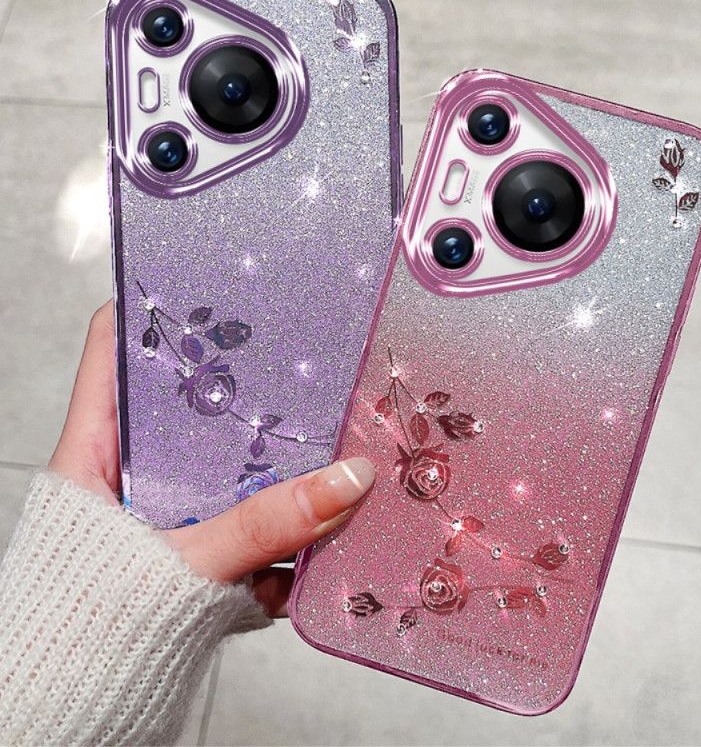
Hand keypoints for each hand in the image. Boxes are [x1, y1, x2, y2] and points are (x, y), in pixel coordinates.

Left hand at [49, 302, 374, 615]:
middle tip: (298, 370)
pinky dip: (277, 545)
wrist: (71, 711)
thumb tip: (345, 480)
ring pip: (230, 471)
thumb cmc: (80, 629)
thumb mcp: (180, 566)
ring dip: (276, 482)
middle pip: (192, 406)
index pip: (117, 351)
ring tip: (320, 471)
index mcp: (95, 452)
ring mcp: (164, 513)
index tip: (213, 281)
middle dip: (248, 397)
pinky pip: (246, 527)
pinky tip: (294, 564)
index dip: (157, 308)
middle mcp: (131, 473)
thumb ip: (262, 527)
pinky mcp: (195, 553)